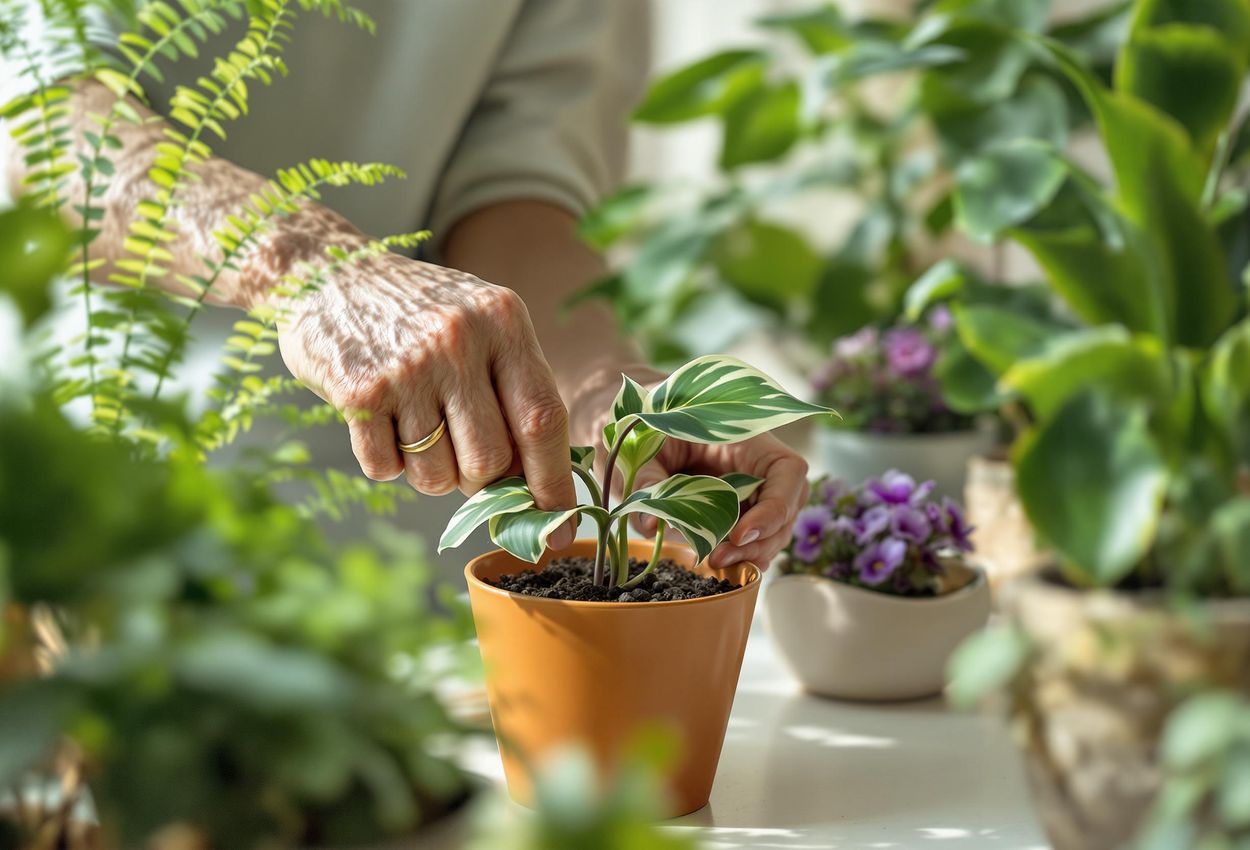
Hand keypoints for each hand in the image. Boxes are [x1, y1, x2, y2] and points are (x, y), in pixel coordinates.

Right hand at [275, 248, 576, 546]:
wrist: (328, 274)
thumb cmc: (422, 314)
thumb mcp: (483, 325)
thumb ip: (517, 391)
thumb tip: (545, 488)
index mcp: (504, 321)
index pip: (543, 419)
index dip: (553, 482)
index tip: (560, 527)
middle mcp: (459, 339)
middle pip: (490, 462)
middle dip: (480, 481)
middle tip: (462, 454)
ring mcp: (407, 365)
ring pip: (436, 476)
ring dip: (430, 472)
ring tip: (416, 425)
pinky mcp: (359, 390)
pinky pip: (385, 469)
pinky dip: (386, 461)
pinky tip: (382, 419)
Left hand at [636, 435, 809, 569]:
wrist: (646, 433)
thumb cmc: (653, 428)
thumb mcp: (647, 446)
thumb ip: (648, 479)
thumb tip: (652, 524)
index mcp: (749, 437)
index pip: (789, 471)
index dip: (774, 507)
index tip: (739, 535)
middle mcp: (761, 466)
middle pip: (786, 509)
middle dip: (759, 541)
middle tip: (719, 557)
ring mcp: (755, 491)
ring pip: (774, 530)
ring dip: (749, 553)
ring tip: (714, 561)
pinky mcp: (740, 512)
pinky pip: (754, 538)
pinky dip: (742, 555)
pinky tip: (720, 563)